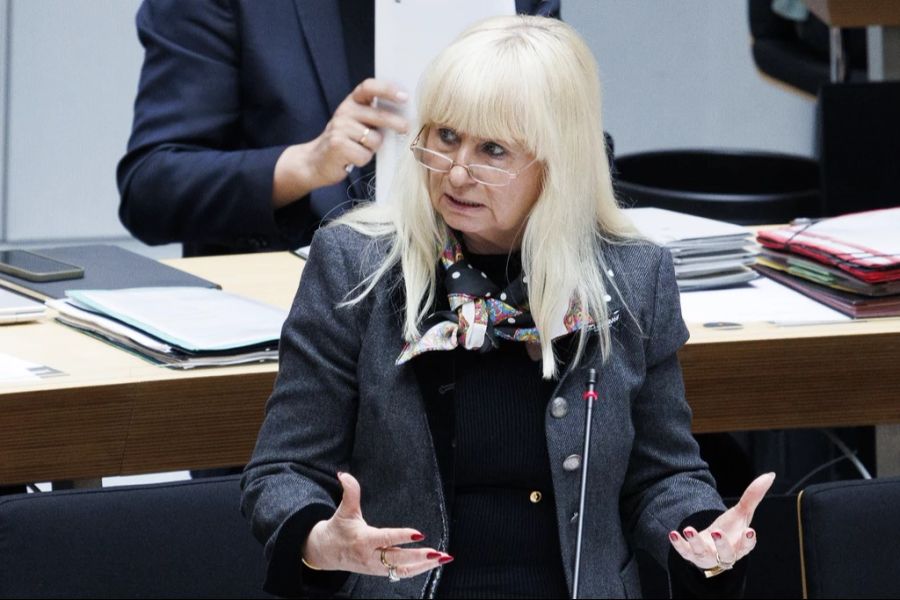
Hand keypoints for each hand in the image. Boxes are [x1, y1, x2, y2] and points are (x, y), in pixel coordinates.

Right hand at [273, 79, 408, 207]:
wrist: (316, 161)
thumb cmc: (346, 142)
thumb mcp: (359, 123)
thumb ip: (376, 117)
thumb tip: (406, 118)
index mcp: (353, 101)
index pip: (369, 87)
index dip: (387, 89)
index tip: (404, 97)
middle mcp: (345, 110)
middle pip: (378, 115)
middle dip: (395, 123)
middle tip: (405, 128)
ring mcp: (339, 127)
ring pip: (374, 139)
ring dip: (373, 148)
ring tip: (361, 149)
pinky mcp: (337, 144)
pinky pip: (364, 154)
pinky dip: (363, 160)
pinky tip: (352, 158)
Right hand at [301, 472, 451, 579]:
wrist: (325, 553)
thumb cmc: (337, 529)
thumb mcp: (344, 509)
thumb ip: (349, 491)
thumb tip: (344, 474)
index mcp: (363, 540)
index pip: (386, 538)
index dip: (402, 537)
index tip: (419, 534)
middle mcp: (371, 556)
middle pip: (397, 559)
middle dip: (419, 557)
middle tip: (437, 553)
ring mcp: (376, 567)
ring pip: (402, 570)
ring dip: (423, 566)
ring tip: (442, 559)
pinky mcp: (380, 572)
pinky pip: (401, 574)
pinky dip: (418, 570)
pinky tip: (432, 564)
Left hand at [668, 472, 775, 573]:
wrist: (711, 547)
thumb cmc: (731, 530)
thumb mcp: (741, 513)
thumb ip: (754, 495)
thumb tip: (771, 474)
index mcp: (740, 545)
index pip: (747, 546)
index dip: (749, 540)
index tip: (750, 531)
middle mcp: (724, 554)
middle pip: (726, 553)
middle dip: (722, 544)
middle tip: (717, 532)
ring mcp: (707, 555)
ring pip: (702, 553)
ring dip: (695, 542)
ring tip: (688, 529)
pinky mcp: (691, 555)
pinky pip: (684, 552)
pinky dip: (678, 544)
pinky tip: (673, 533)